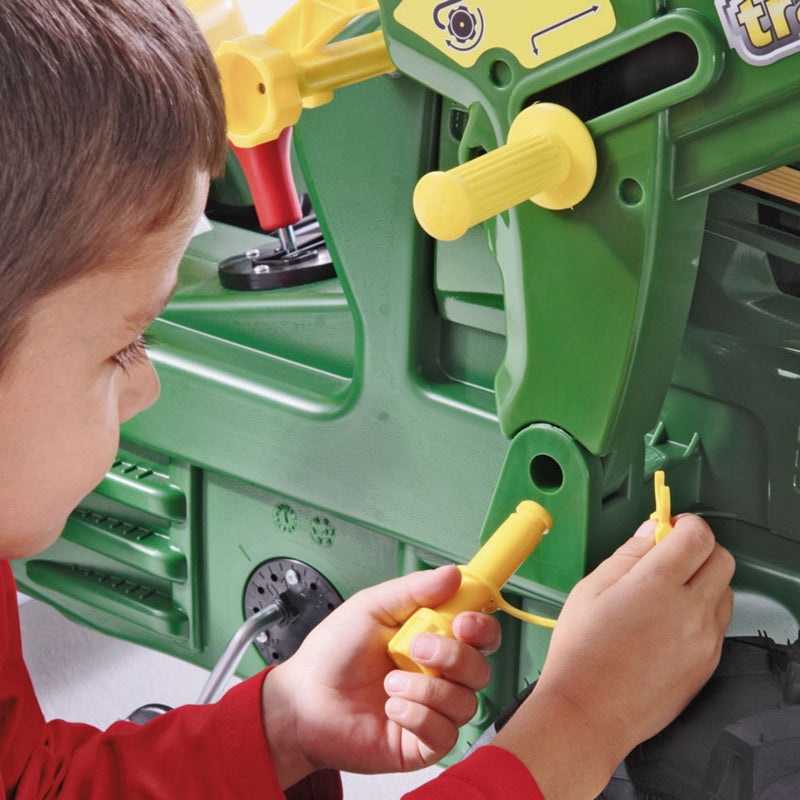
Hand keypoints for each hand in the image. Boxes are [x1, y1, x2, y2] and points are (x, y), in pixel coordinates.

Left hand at [260, 566, 501, 787]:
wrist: (302, 701)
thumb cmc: (332, 653)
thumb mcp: (370, 607)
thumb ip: (414, 590)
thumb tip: (453, 573)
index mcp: (431, 636)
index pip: (479, 632)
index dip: (482, 626)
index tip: (465, 621)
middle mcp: (438, 673)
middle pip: (480, 668)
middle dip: (455, 655)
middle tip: (419, 646)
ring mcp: (432, 709)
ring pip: (466, 702)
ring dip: (428, 688)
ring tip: (391, 681)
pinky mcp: (421, 744)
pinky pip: (445, 734)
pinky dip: (420, 717)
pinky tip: (393, 708)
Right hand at [493, 514, 734, 799]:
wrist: (589, 711)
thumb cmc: (581, 653)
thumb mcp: (590, 589)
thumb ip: (627, 555)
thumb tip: (651, 532)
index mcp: (657, 585)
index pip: (698, 535)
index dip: (684, 524)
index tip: (668, 527)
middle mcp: (690, 611)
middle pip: (722, 559)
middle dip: (698, 549)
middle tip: (669, 555)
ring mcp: (704, 640)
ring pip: (724, 591)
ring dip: (703, 580)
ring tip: (667, 592)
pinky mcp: (708, 663)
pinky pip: (718, 624)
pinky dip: (701, 612)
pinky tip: (668, 622)